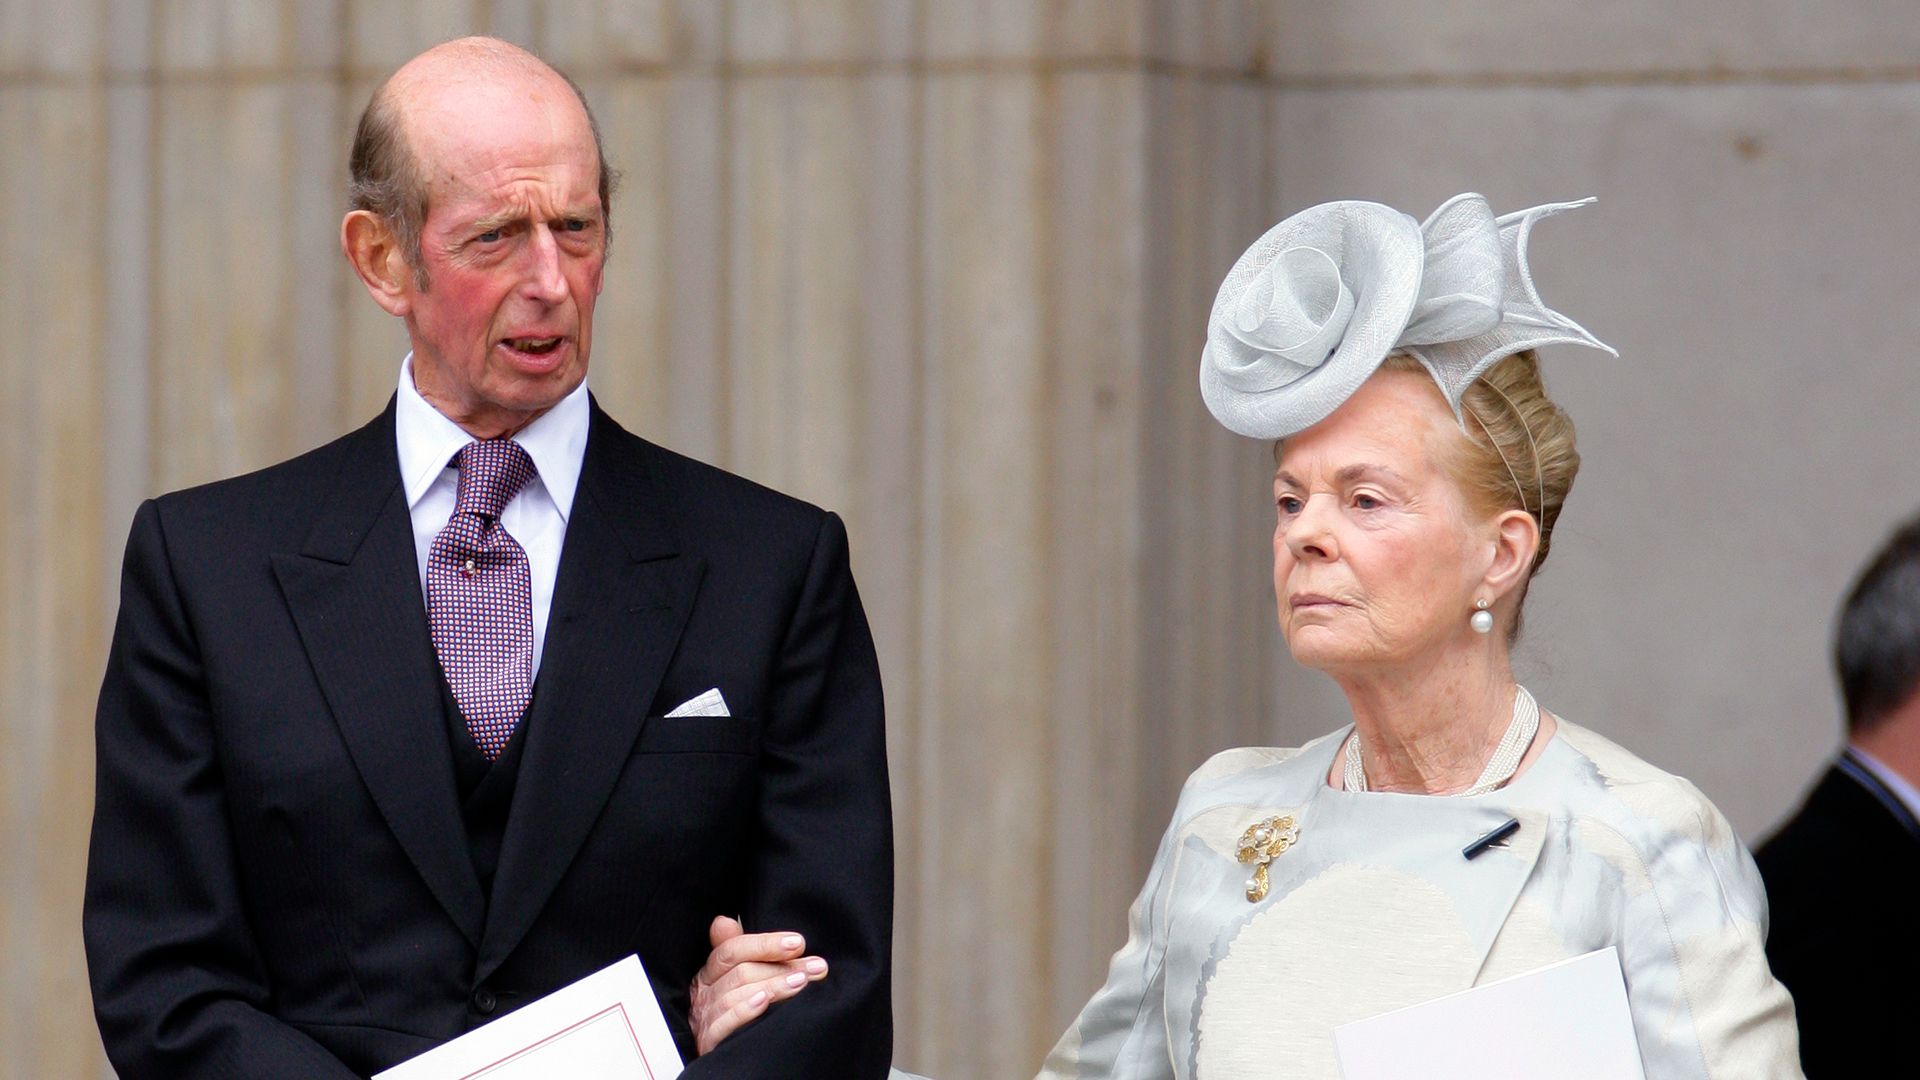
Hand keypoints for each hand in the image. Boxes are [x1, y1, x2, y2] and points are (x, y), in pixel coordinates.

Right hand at [687, 915, 827, 1053]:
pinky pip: (723, 1023)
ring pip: (735, 995)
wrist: (723, 1061)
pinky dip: (744, 1011)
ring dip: (772, 986)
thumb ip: (738, 951)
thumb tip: (724, 920)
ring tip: (801, 983)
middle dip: (781, 967)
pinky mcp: (708, 1042)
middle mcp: (704, 994)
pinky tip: (764, 1003)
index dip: (765, 944)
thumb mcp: (735, 978)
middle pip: (740, 972)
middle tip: (815, 967)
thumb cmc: (733, 1013)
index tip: (798, 943)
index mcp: (709, 974)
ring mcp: (705, 1018)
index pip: (732, 950)